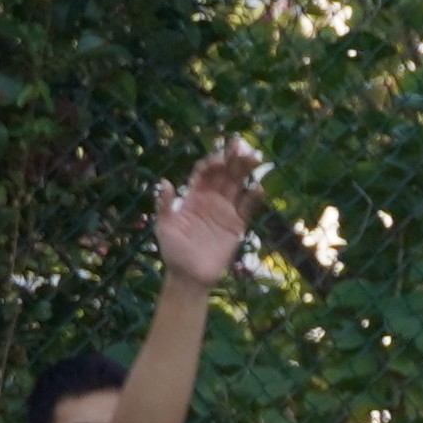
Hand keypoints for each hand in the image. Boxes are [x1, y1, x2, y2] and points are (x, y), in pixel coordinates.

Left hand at [153, 138, 264, 286]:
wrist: (189, 276)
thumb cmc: (173, 252)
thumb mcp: (164, 228)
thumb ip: (165, 205)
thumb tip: (165, 182)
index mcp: (193, 198)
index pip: (205, 173)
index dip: (212, 162)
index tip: (219, 157)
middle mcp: (211, 200)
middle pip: (224, 174)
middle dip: (232, 159)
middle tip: (242, 145)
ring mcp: (225, 212)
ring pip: (238, 186)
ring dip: (246, 171)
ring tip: (254, 157)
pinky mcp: (236, 226)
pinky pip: (248, 208)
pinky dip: (254, 198)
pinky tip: (258, 187)